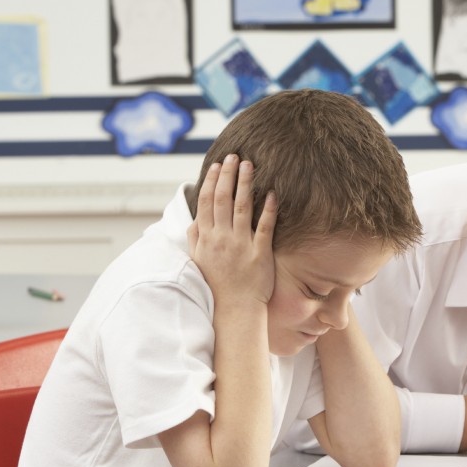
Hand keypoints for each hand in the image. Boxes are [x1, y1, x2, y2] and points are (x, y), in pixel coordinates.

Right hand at [187, 154, 276, 307]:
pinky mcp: (260, 253)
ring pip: (243, 207)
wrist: (234, 309)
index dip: (212, 181)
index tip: (217, 165)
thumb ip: (195, 238)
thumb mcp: (198, 261)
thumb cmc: (216, 285)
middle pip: (224, 199)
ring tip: (249, 165)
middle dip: (228, 175)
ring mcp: (241, 244)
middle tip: (234, 156)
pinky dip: (268, 209)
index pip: (207, 202)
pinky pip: (265, 227)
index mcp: (206, 238)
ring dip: (245, 184)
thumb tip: (194, 219)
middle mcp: (222, 238)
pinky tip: (272, 193)